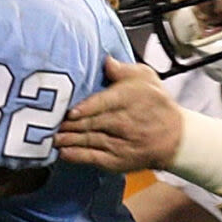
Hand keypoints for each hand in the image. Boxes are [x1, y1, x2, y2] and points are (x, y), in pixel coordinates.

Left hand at [56, 57, 185, 173]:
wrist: (174, 136)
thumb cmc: (156, 103)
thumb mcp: (146, 78)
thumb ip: (124, 70)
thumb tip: (106, 61)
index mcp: (130, 99)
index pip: (104, 103)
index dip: (86, 108)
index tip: (70, 111)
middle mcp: (124, 122)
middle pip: (92, 123)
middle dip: (69, 124)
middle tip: (47, 121)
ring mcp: (120, 144)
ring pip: (89, 140)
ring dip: (68, 139)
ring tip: (50, 136)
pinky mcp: (117, 160)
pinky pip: (94, 158)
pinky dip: (77, 156)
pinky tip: (63, 152)